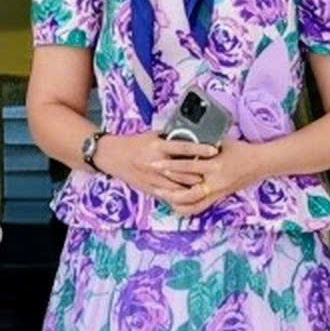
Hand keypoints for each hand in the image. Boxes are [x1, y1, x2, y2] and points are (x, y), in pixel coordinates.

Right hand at [95, 133, 215, 199]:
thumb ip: (170, 139)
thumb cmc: (135, 144)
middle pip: (185, 170)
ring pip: (179, 186)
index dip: (200, 150)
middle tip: (216, 170)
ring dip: (194, 185)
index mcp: (158, 146)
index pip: (183, 148)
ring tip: (207, 183)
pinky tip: (192, 194)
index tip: (214, 150)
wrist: (113, 156)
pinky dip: (182, 195)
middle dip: (201, 172)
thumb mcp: (153, 136)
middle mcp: (156, 163)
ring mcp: (153, 178)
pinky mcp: (150, 189)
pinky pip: (169, 195)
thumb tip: (189, 138)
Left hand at [163, 139, 268, 215]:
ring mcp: (217, 192)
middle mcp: (216, 182)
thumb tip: (181, 141)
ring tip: (160, 194)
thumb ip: (201, 144)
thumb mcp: (220, 142)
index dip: (170, 166)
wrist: (259, 164)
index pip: (188, 166)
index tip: (156, 163)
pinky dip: (185, 207)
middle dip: (167, 187)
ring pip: (191, 203)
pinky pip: (199, 207)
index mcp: (215, 165)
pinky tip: (174, 203)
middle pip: (186, 190)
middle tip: (152, 183)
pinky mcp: (218, 198)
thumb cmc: (240, 150)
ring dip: (174, 200)